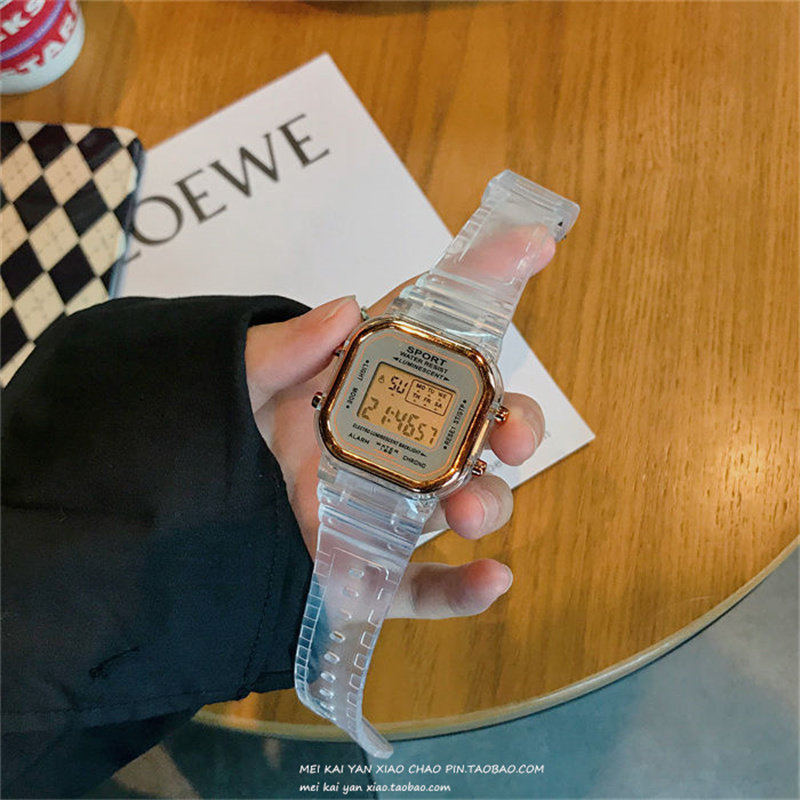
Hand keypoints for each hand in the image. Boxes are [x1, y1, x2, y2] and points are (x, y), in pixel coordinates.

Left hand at [245, 226, 553, 619]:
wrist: (187, 508)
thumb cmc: (228, 429)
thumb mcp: (241, 380)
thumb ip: (281, 348)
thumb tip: (342, 311)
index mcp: (372, 382)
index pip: (436, 329)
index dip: (485, 282)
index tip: (533, 244)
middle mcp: (397, 441)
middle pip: (479, 426)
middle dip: (514, 425)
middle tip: (512, 432)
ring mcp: (389, 507)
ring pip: (464, 502)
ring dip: (487, 502)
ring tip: (469, 510)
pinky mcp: (371, 569)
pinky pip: (424, 585)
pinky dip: (463, 589)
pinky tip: (493, 579)